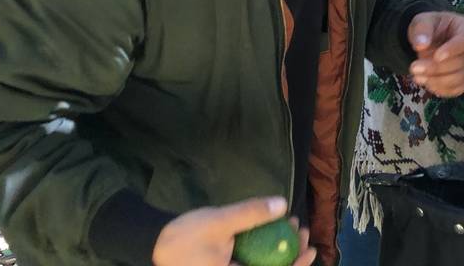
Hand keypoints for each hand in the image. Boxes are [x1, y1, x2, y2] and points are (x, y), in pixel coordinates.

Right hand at [151, 196, 315, 265]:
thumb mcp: (220, 222)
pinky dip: (265, 248)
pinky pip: (253, 262)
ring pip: (264, 265)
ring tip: (290, 225)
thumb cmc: (185, 237)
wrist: (154, 244)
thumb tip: (282, 204)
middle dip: (291, 254)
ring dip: (280, 249)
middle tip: (301, 230)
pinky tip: (272, 229)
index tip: (309, 249)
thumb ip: (250, 214)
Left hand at [408, 11, 463, 96]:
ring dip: (436, 80)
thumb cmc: (429, 27)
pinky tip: (425, 82)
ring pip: (459, 78)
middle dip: (436, 68)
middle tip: (414, 68)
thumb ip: (421, 29)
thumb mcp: (422, 20)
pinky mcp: (462, 79)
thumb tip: (421, 44)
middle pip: (461, 62)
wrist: (428, 40)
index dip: (452, 50)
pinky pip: (455, 89)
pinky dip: (440, 89)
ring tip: (417, 76)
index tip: (436, 57)